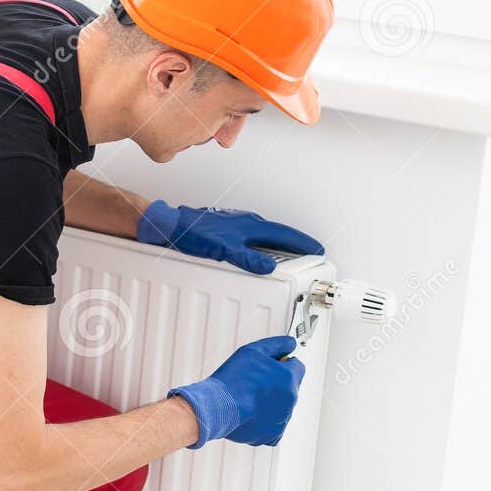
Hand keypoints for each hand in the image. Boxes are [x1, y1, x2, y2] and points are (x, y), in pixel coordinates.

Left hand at [136, 199, 322, 274]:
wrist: (173, 226)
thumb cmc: (194, 234)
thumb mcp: (224, 251)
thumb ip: (248, 259)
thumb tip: (269, 267)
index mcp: (252, 226)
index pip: (285, 235)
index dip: (303, 244)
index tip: (318, 251)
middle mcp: (248, 223)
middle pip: (279, 235)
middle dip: (297, 245)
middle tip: (310, 254)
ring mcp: (239, 225)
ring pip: (267, 236)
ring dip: (281, 246)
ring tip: (291, 257)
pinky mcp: (229, 231)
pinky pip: (254, 239)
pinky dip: (264, 246)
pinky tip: (260, 254)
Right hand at [168, 335, 305, 448]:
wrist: (217, 407)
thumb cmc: (232, 380)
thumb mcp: (253, 351)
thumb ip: (277, 344)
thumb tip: (291, 343)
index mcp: (289, 378)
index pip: (297, 366)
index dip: (283, 364)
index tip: (270, 366)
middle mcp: (290, 400)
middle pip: (290, 387)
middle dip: (277, 384)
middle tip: (254, 383)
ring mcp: (283, 419)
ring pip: (282, 407)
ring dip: (271, 402)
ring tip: (248, 399)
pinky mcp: (273, 435)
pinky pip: (274, 426)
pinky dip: (265, 421)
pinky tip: (250, 414)